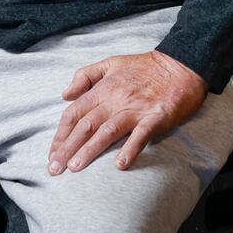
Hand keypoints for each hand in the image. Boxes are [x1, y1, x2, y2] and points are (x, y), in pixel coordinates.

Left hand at [47, 51, 206, 175]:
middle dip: (67, 148)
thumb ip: (85, 76)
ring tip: (75, 167)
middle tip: (54, 169)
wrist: (180, 65)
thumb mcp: (110, 63)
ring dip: (90, 150)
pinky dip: (130, 149)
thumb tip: (65, 94)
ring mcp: (135, 109)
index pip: (74, 113)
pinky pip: (141, 135)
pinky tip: (120, 165)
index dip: (61, 134)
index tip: (52, 153)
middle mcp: (115, 100)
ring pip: (107, 131)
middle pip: (85, 125)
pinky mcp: (155, 118)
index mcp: (103, 89)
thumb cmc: (144, 67)